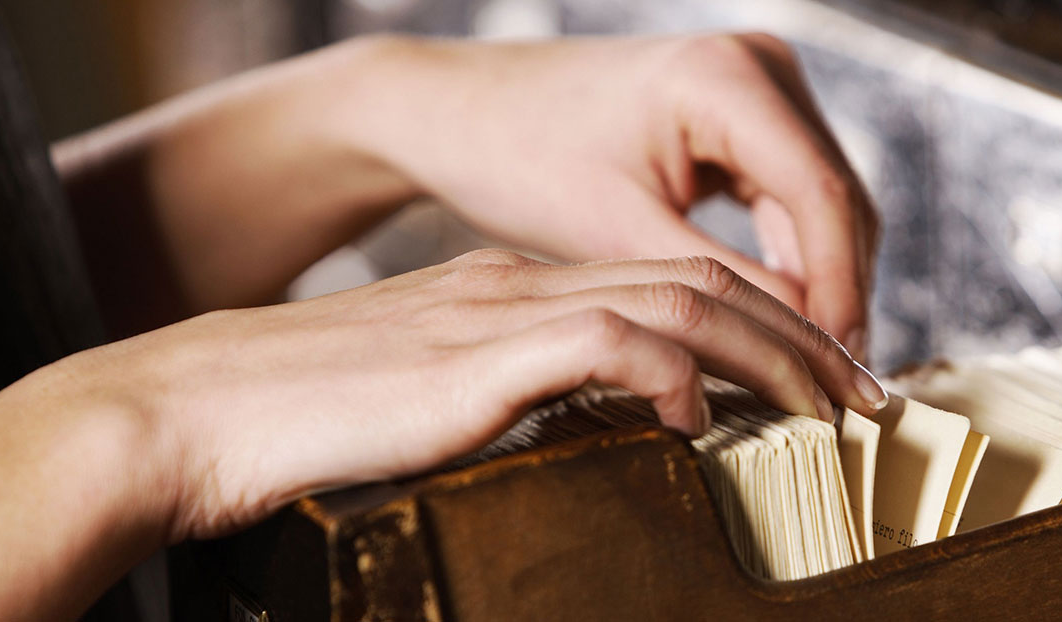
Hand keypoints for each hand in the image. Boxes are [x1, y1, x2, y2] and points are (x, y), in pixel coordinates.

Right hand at [69, 251, 887, 539]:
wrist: (196, 409)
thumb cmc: (305, 420)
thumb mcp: (434, 400)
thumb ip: (515, 400)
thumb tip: (597, 432)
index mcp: (516, 290)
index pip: (670, 286)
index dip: (760, 328)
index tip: (817, 381)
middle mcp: (523, 284)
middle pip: (700, 285)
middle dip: (799, 337)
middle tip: (865, 396)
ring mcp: (502, 311)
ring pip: (679, 305)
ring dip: (768, 355)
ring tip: (827, 409)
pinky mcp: (477, 354)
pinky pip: (607, 344)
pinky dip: (672, 375)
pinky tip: (703, 418)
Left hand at [355, 34, 879, 353]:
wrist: (465, 112)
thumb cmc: (519, 157)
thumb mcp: (618, 235)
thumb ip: (716, 287)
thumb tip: (804, 348)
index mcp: (725, 80)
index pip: (820, 197)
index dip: (840, 292)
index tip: (841, 372)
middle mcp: (757, 66)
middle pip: (835, 199)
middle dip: (839, 296)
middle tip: (842, 390)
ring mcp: (757, 85)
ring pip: (821, 203)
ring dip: (821, 283)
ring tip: (817, 371)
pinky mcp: (745, 113)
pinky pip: (790, 196)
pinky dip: (791, 258)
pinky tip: (785, 323)